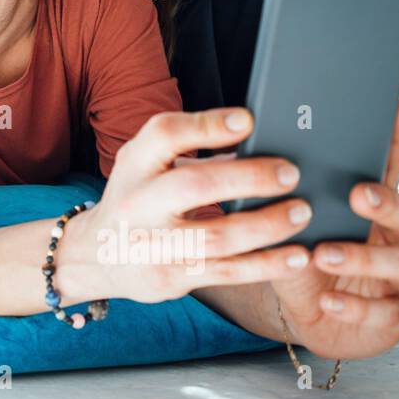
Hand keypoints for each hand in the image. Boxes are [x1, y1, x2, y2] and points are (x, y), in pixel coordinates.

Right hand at [57, 108, 313, 303]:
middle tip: (289, 173)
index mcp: (134, 164)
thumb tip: (259, 142)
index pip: (165, 135)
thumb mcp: (147, 166)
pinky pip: (228, 272)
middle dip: (249, 177)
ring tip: (301, 212)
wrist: (97, 255)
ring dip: (267, 224)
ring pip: (217, 235)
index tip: (248, 120)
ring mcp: (153, 244)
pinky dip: (268, 264)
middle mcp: (138, 202)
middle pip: (195, 185)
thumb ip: (195, 154)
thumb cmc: (137, 201)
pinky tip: (297, 255)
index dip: (207, 125)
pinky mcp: (172, 277)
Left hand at [270, 102, 398, 359]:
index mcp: (368, 209)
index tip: (392, 109)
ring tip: (323, 253)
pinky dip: (356, 305)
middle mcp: (392, 237)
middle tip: (357, 193)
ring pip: (398, 260)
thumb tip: (242, 159)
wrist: (313, 319)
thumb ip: (277, 199)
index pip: (384, 170)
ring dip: (360, 256)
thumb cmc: (302, 265)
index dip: (393, 140)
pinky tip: (330, 299)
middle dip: (383, 200)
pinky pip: (387, 310)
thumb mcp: (287, 230)